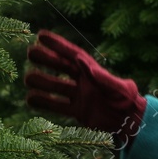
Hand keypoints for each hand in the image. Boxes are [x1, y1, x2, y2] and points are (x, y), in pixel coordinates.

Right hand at [23, 30, 146, 140]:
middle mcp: (84, 81)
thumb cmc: (129, 101)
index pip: (73, 54)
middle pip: (61, 67)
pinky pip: (58, 106)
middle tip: (30, 52)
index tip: (41, 35)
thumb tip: (83, 64)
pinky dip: (44, 103)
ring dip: (42, 82)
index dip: (58, 45)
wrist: (130, 123)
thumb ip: (103, 77)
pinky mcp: (77, 111)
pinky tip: (30, 99)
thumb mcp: (120, 88)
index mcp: (94, 71)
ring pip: (56, 86)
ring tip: (27, 78)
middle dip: (46, 60)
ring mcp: (79, 96)